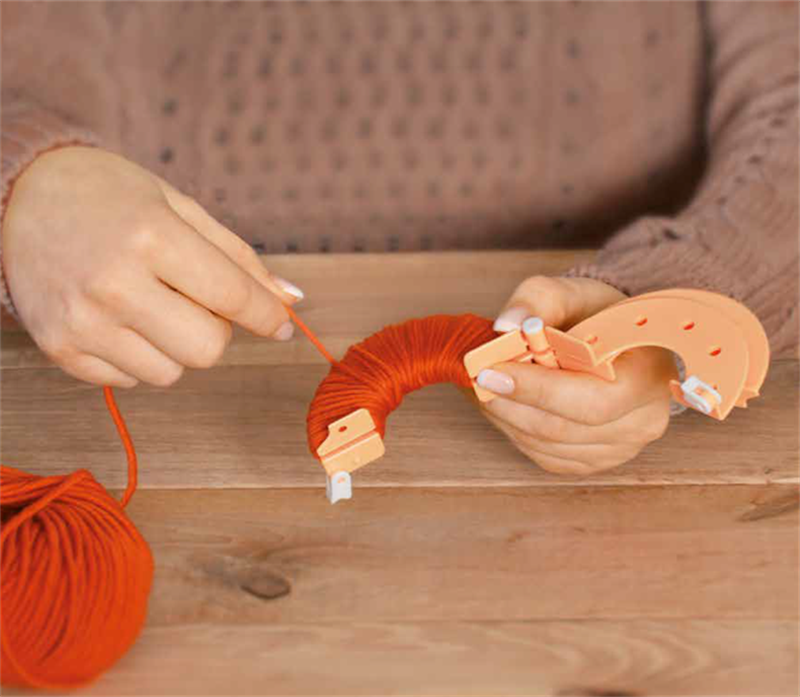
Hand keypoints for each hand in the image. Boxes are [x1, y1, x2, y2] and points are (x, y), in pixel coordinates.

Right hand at [1, 146, 302, 387]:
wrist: (16, 194)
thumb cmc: (110, 196)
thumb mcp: (179, 208)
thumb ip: (238, 258)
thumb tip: (291, 301)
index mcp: (151, 236)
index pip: (233, 297)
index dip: (267, 316)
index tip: (281, 325)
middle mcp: (114, 283)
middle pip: (208, 349)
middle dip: (216, 330)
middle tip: (195, 300)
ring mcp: (82, 322)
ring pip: (172, 374)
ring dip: (177, 346)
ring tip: (152, 305)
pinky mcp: (59, 348)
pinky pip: (131, 381)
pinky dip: (139, 357)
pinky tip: (120, 319)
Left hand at [477, 276, 675, 474]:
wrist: (610, 340)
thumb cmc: (594, 316)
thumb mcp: (569, 293)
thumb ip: (537, 300)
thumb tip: (506, 325)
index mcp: (649, 377)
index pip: (593, 401)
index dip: (537, 390)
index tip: (492, 371)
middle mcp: (643, 421)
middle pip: (564, 429)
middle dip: (511, 404)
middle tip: (476, 379)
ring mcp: (621, 448)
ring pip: (548, 445)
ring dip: (506, 417)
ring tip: (484, 386)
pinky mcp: (594, 461)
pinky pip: (545, 456)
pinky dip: (515, 431)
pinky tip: (505, 404)